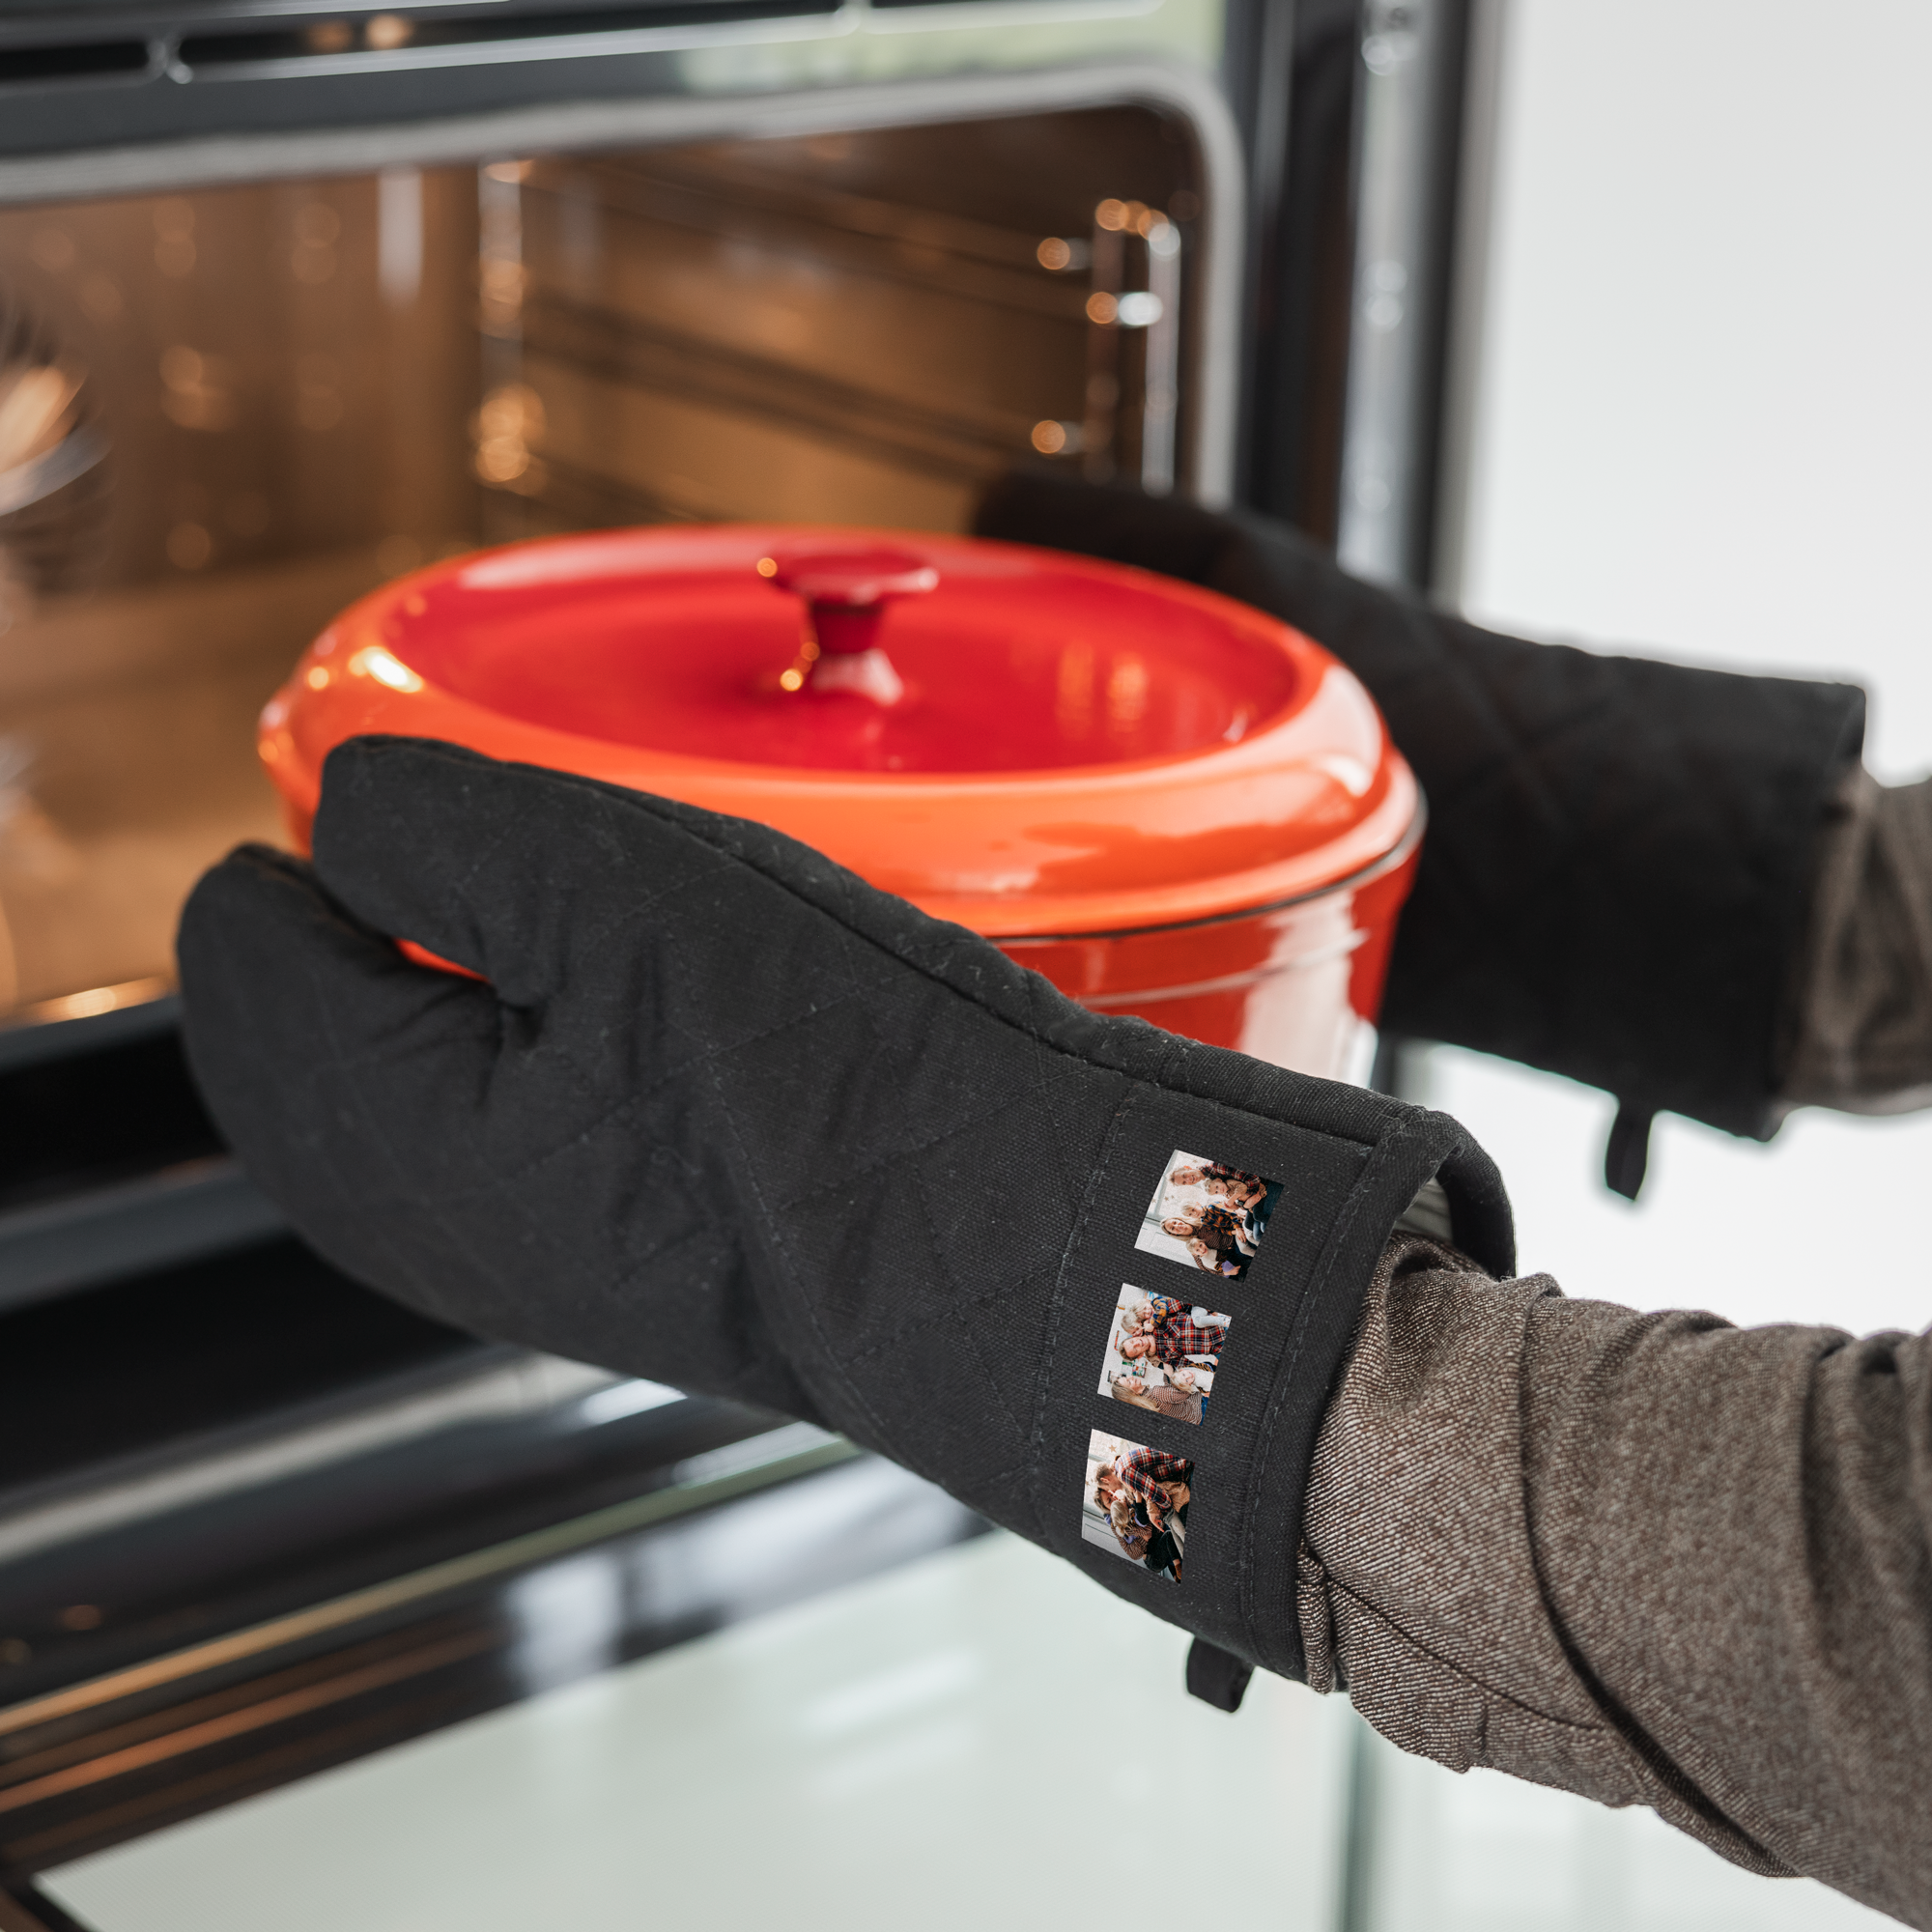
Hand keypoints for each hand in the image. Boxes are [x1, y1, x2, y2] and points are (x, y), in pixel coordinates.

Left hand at [178, 735, 1509, 1691]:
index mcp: (393, 1125)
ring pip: (373, 1133)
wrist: (1006, 1243)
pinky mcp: (615, 1279)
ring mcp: (523, 1268)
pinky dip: (455, 1087)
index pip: (250, 965)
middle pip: (287, 1068)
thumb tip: (347, 812)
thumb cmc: (834, 1073)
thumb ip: (438, 825)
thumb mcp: (615, 884)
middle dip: (297, 957)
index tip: (313, 798)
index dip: (276, 860)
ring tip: (407, 941)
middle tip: (338, 858)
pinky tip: (523, 1043)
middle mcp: (431, 1227)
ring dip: (370, 1028)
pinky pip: (471, 1173)